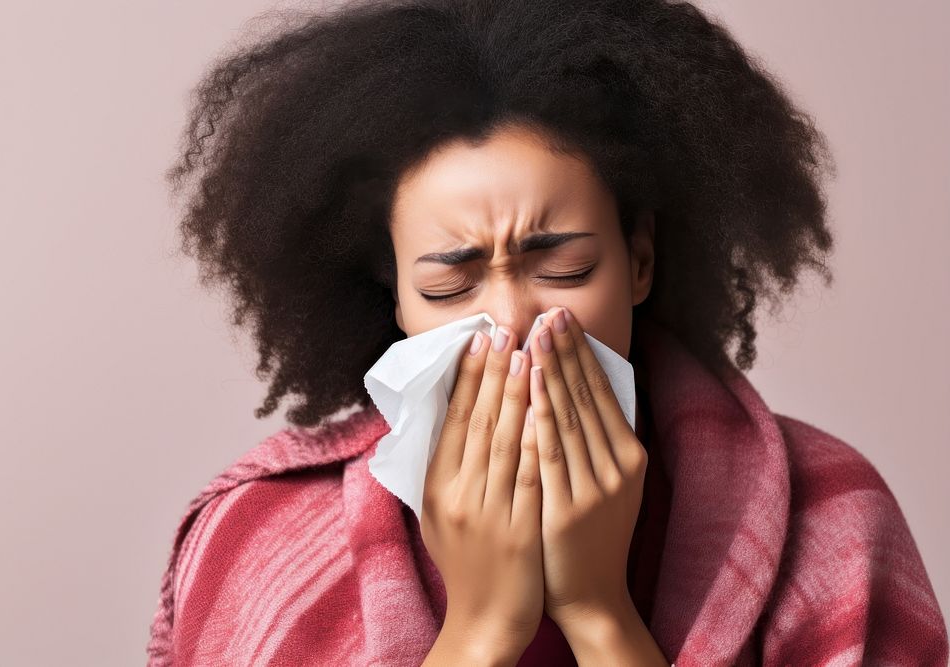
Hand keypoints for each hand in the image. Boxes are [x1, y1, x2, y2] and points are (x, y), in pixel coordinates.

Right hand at [421, 324, 543, 662]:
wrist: (485, 620)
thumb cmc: (466, 562)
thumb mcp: (439, 514)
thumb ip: (444, 468)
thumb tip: (451, 417)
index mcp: (436, 488)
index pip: (452, 421)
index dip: (466, 377)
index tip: (478, 340)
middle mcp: (458, 496)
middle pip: (478, 422)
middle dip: (492, 372)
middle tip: (504, 329)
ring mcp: (488, 513)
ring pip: (504, 442)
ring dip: (516, 394)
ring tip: (527, 353)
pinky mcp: (519, 530)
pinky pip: (531, 475)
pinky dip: (538, 438)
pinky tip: (547, 407)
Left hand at [526, 306, 647, 629]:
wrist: (590, 598)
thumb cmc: (590, 537)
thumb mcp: (608, 485)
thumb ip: (597, 441)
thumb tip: (579, 388)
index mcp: (629, 458)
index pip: (602, 393)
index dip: (582, 353)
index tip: (564, 317)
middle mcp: (618, 467)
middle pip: (587, 397)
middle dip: (566, 351)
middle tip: (550, 311)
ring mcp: (595, 488)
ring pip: (569, 416)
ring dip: (552, 370)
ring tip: (537, 332)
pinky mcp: (568, 507)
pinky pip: (551, 451)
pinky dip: (541, 413)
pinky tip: (529, 383)